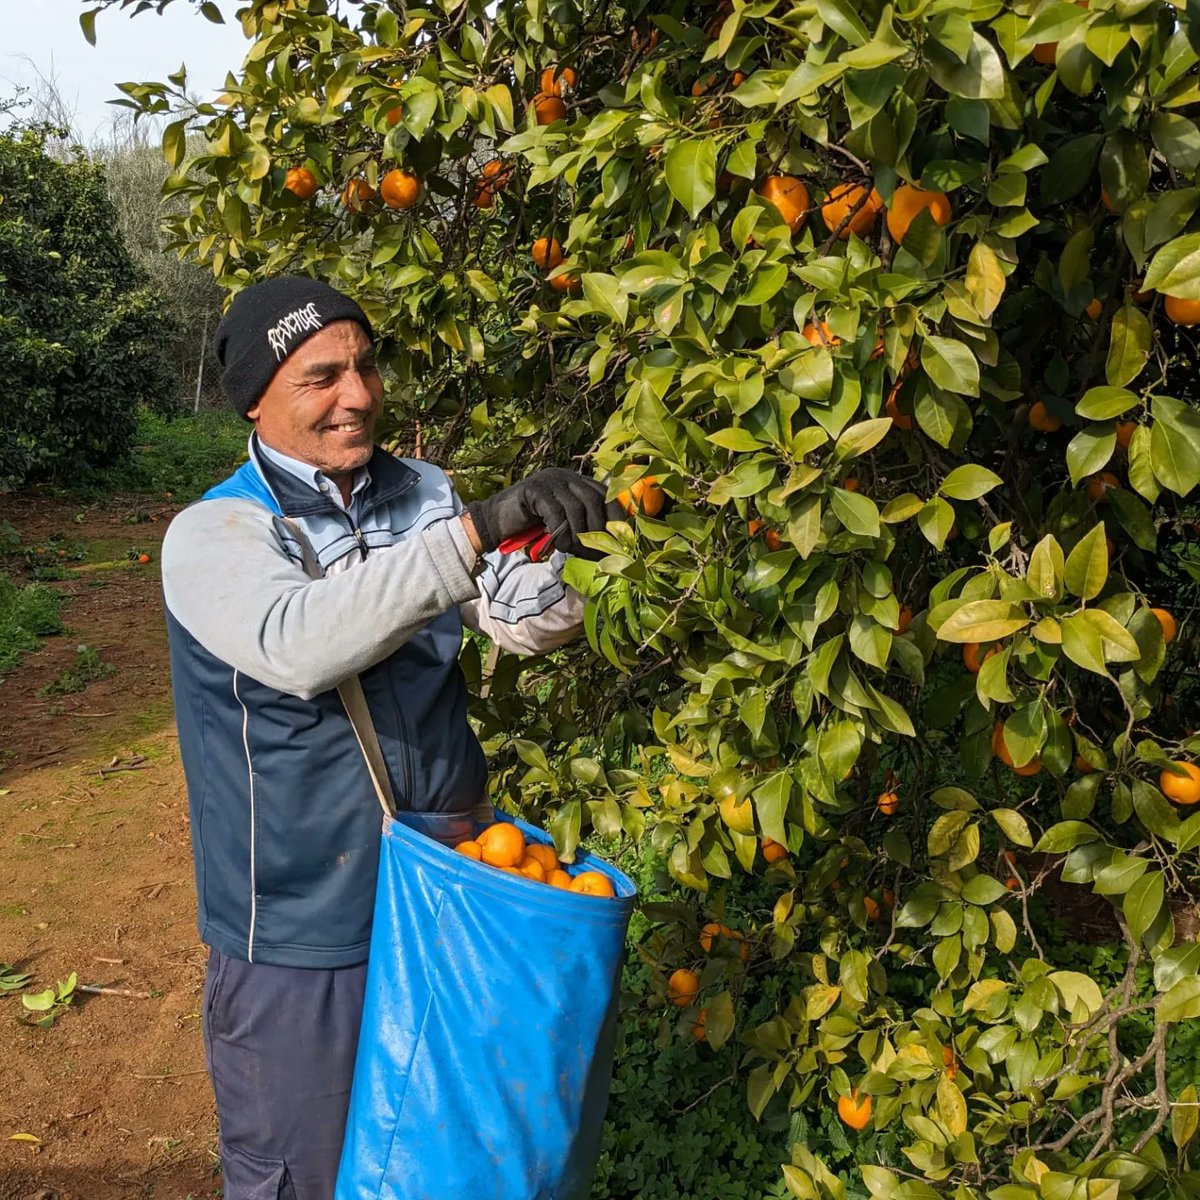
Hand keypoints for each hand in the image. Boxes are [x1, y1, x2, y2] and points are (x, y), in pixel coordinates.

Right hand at [465, 469, 617, 558]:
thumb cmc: (533, 526)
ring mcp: (549, 480)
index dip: (616, 515)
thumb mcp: (565, 523)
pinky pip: (556, 512)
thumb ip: (583, 523)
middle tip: (596, 553)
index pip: (605, 493)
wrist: (496, 522)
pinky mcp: (534, 489)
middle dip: (598, 529)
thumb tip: (611, 543)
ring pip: (576, 507)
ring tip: (575, 551)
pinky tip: (560, 546)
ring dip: (579, 534)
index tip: (619, 539)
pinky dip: (561, 532)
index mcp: (577, 481)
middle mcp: (566, 476)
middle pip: (594, 499)